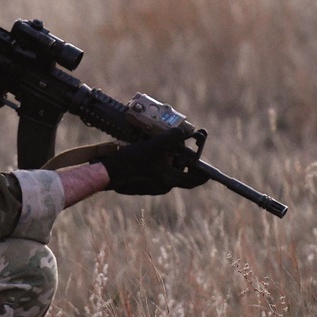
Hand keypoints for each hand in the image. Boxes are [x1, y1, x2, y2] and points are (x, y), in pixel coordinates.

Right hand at [94, 129, 208, 195]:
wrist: (107, 172)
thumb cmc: (133, 161)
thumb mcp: (156, 145)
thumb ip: (173, 138)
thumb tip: (184, 131)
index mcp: (169, 180)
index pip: (193, 179)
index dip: (203, 173)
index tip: (208, 166)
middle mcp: (162, 184)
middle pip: (178, 168)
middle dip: (179, 154)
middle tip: (176, 140)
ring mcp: (150, 183)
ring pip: (165, 166)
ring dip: (165, 153)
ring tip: (160, 139)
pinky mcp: (140, 179)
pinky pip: (153, 167)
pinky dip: (154, 157)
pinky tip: (146, 145)